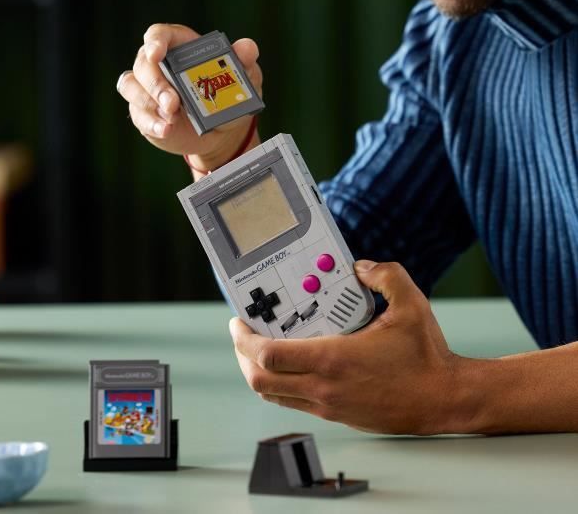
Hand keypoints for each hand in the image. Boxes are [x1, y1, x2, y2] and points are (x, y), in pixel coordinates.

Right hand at [116, 23, 262, 169]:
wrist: (222, 130)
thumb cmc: (228, 95)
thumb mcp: (243, 76)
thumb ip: (244, 60)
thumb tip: (247, 47)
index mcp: (179, 47)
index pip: (158, 35)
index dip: (155, 42)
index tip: (157, 54)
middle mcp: (158, 65)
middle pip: (143, 64)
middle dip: (156, 83)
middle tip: (173, 102)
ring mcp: (147, 89)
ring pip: (132, 87)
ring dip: (149, 102)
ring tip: (172, 118)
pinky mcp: (144, 112)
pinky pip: (138, 114)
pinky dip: (151, 123)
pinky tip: (166, 129)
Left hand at [230, 261, 463, 434]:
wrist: (446, 399)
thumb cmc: (427, 355)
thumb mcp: (410, 303)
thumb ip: (384, 275)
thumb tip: (359, 267)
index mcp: (332, 360)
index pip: (268, 357)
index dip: (243, 340)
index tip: (237, 322)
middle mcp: (324, 388)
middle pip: (260, 382)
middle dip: (241, 356)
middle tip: (241, 335)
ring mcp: (329, 406)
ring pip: (274, 397)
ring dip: (258, 373)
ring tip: (259, 349)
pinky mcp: (338, 416)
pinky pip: (295, 402)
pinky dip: (281, 385)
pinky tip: (291, 365)